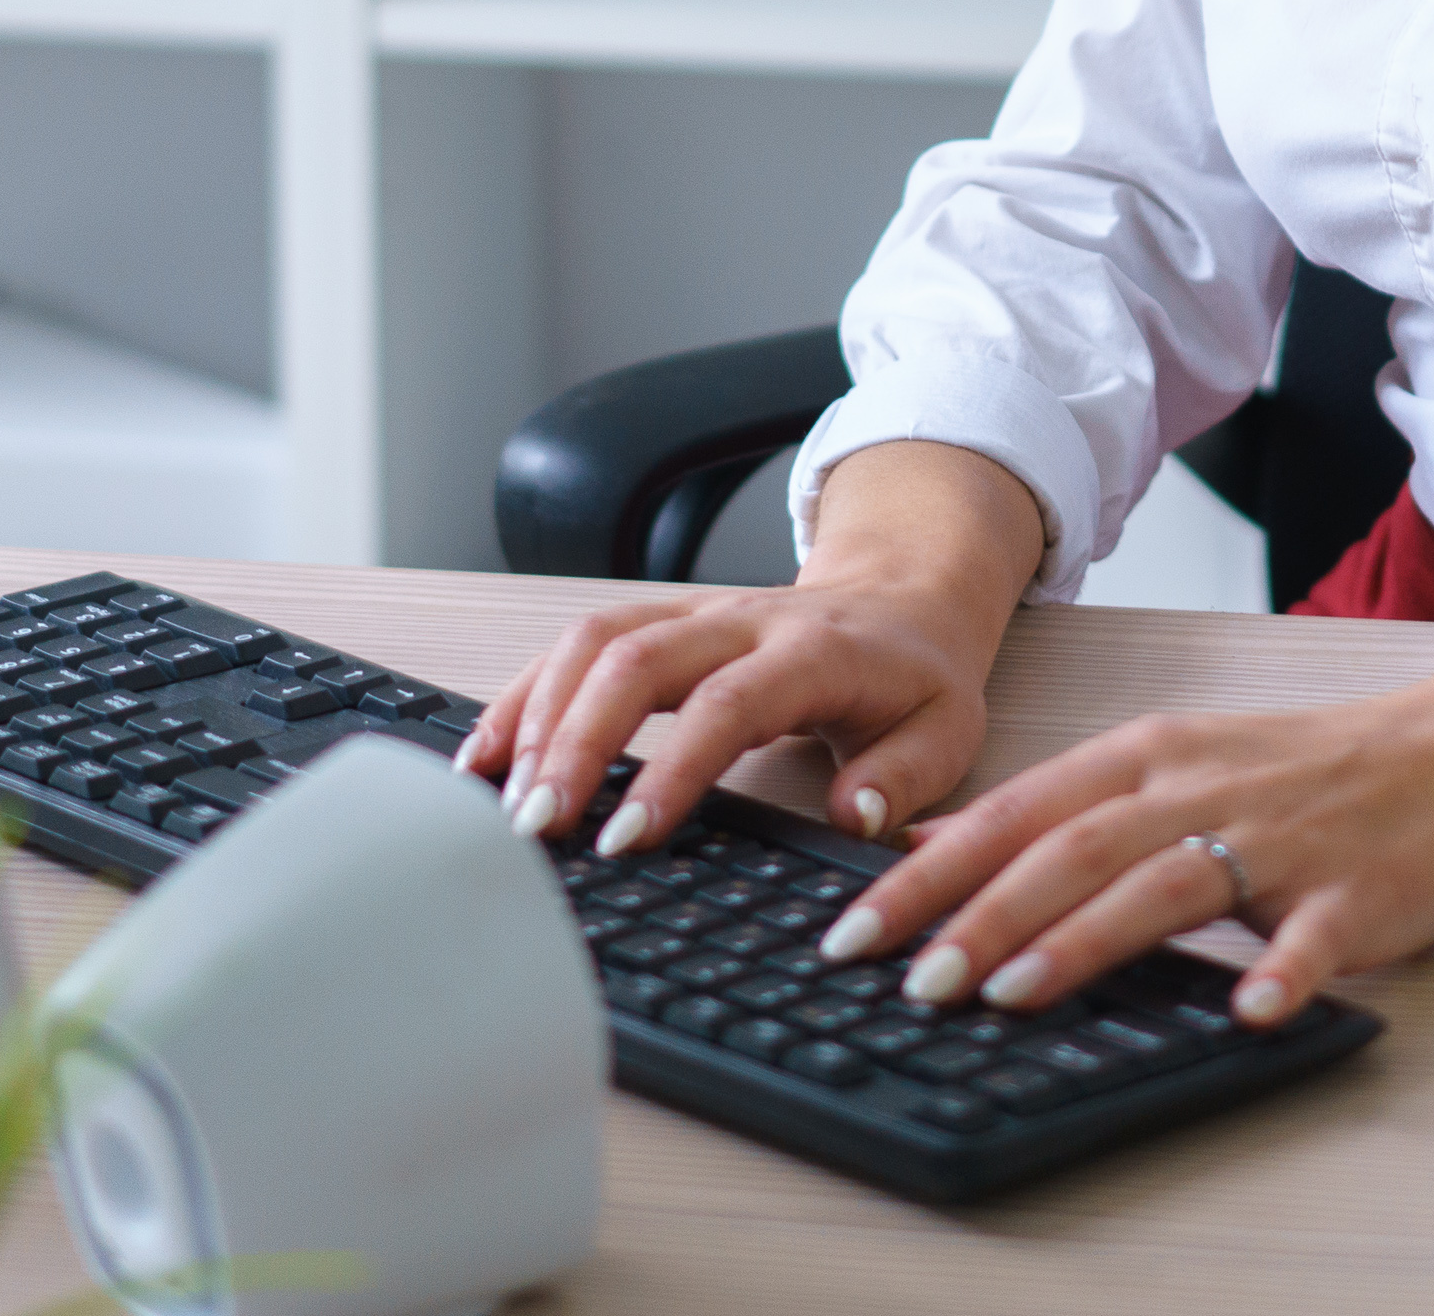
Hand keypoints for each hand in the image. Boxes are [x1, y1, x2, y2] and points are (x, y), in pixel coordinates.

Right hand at [457, 440, 1049, 855]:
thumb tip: (857, 816)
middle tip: (535, 826)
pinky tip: (486, 754)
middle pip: (635, 659)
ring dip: (536, 716)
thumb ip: (904, 774)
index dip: (670, 767)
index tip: (625, 838)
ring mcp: (691, 615)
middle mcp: (738, 621)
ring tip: (496, 799)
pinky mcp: (658, 621)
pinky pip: (576, 643)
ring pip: (592, 640)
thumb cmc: (914, 677)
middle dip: (574, 742)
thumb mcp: (946, 730)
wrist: (902, 595)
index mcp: (811, 650)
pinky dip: (525, 695)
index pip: (727, 703)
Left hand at [807, 635, 1433, 1028]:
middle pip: (1071, 848)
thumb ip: (1054, 808)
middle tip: (912, 979)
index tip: (855, 929)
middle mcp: (1199, 788)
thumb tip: (926, 841)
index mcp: (1147, 757)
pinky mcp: (1356, 891)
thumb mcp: (1165, 764)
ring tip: (1014, 992)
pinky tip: (1252, 1010)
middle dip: (981, 913)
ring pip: (1166, 885)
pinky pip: (1315, 934)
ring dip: (1085, 940)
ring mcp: (1280, 838)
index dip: (928, 872)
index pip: (1015, 814)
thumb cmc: (1302, 771)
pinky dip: (1283, 972)